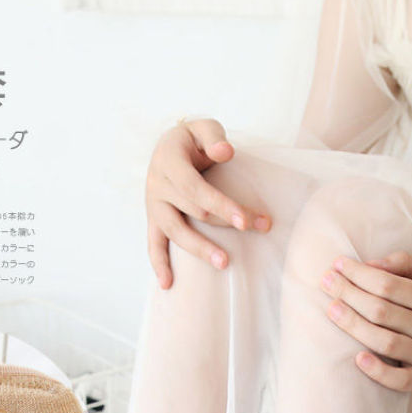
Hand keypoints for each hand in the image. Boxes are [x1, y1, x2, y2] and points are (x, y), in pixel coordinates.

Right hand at [145, 117, 271, 288]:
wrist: (169, 147)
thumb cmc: (193, 140)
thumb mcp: (203, 128)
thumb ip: (213, 137)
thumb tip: (226, 152)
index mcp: (168, 160)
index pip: (196, 188)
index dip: (221, 205)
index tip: (245, 221)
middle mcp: (156, 184)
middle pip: (193, 211)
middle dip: (227, 222)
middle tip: (258, 229)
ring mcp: (153, 205)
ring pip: (176, 232)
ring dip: (200, 249)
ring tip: (225, 263)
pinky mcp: (153, 219)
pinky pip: (153, 244)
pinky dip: (158, 264)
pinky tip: (167, 285)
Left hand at [320, 251, 411, 390]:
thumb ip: (406, 264)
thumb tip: (371, 264)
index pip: (387, 284)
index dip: (359, 274)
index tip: (337, 265)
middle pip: (381, 311)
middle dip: (349, 294)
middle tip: (325, 282)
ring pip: (384, 342)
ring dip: (353, 326)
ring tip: (331, 310)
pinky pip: (398, 379)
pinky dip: (377, 371)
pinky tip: (357, 358)